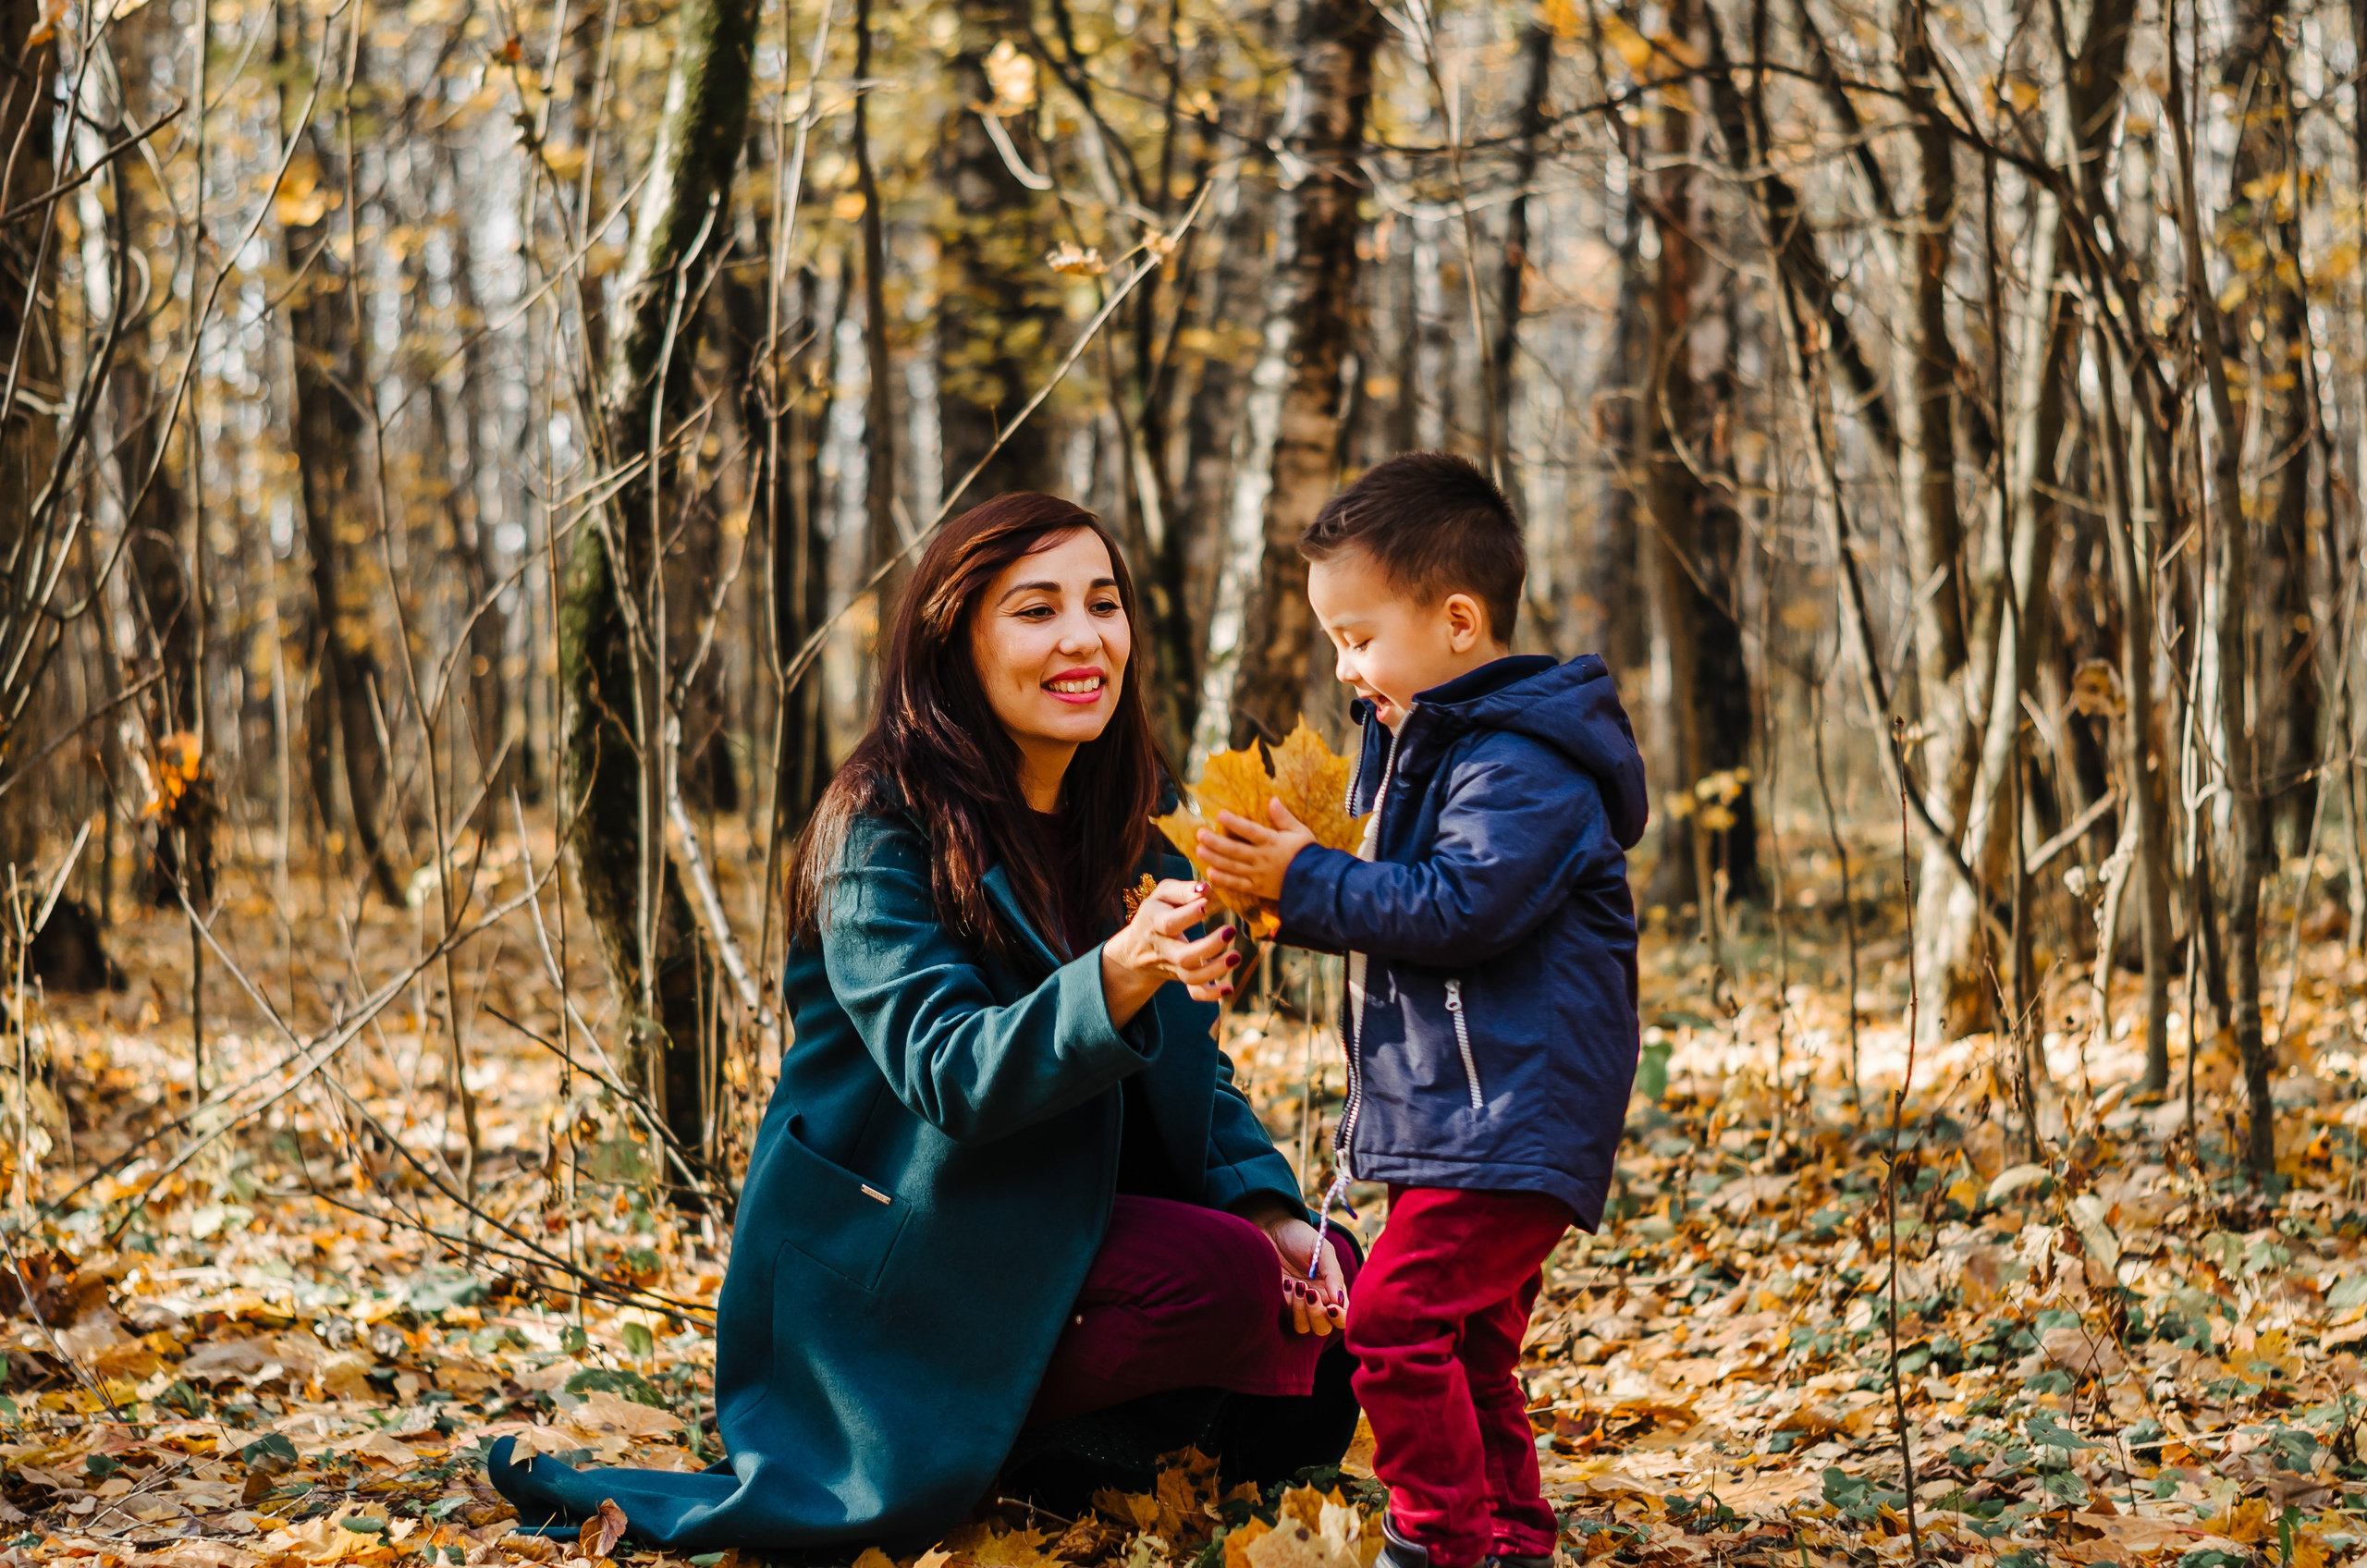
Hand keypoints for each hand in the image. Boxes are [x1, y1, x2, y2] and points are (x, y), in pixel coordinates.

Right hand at [1100, 879, 1240, 1027]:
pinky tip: (1229, 988)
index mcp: (1154, 922)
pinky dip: (1211, 995)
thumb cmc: (1157, 911)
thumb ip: (1183, 890)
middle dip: (1208, 947)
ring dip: (1215, 970)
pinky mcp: (1182, 978)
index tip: (1207, 903)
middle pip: (1183, 956)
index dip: (1188, 914)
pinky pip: (1193, 992)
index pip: (1169, 923)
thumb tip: (1206, 888)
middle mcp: (1163, 948)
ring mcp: (1172, 966)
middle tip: (1230, 931)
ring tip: (1236, 956)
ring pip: (1191, 976)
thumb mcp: (1163, 894)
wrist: (1137, 948)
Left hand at [1197, 799, 1319, 904]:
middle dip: (1216, 842)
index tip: (1220, 814)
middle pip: (1235, 850)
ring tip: (1199, 851)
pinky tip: (1211, 873)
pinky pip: (1238, 884)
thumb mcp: (1300, 832)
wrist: (1317, 883)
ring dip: (1215, 859)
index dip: (1234, 822)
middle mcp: (1262, 858)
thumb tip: (1273, 800)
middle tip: (1200, 834)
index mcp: (1272, 842)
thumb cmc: (1309, 854)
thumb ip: (1284, 817)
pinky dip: (1224, 880)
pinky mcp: (1258, 888)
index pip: (1250, 831)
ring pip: (1233, 866)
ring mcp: (1259, 875)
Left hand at [1236, 1198, 1346, 1335]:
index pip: (1343, 1315)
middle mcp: (1317, 1301)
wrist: (1269, 1228)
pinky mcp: (1278, 1304)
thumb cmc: (1299, 1236)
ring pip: (1304, 1328)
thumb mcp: (1321, 1250)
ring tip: (1297, 1285)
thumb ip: (1334, 1274)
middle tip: (1310, 1292)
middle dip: (1318, 1315)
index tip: (1331, 1306)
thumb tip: (1340, 1301)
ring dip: (1301, 1311)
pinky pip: (1285, 1318)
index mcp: (1332, 1289)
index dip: (1340, 1317)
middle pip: (1323, 1328)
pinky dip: (1287, 1304)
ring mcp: (1296, 1304)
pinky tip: (1285, 1283)